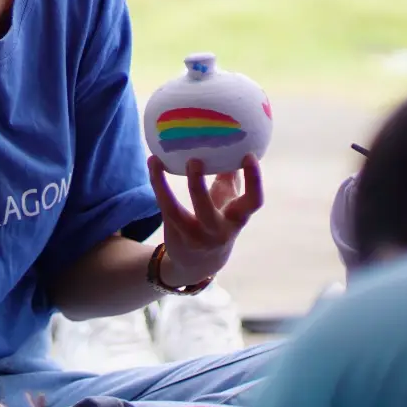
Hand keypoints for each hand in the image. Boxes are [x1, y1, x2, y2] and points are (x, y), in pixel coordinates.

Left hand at [149, 154, 263, 286]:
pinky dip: (157, 183)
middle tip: (194, 159)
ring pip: (177, 212)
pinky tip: (153, 162)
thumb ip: (231, 177)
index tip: (249, 156)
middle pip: (208, 210)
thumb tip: (235, 142)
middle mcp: (218, 231)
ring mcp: (194, 235)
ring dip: (165, 186)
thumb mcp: (229, 204)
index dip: (254, 180)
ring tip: (158, 159)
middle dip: (198, 186)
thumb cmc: (218, 221)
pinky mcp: (176, 233)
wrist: (199, 263)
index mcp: (237, 219)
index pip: (253, 202)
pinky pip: (164, 207)